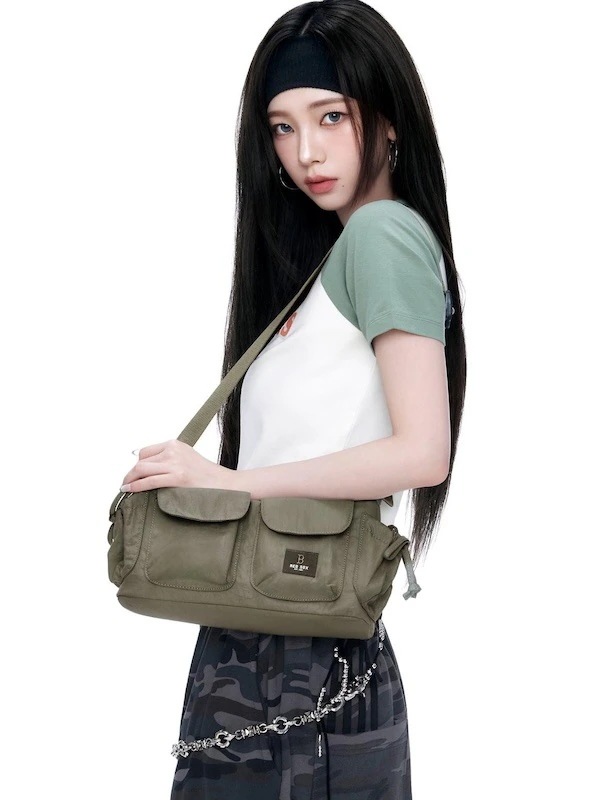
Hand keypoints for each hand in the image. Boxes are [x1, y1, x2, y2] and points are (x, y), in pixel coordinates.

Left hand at [119, 439, 233, 492]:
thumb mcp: (187, 459)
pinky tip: (130, 490)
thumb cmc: (207, 477)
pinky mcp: (178, 477)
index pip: (146, 452)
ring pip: (142, 469)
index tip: (134, 475)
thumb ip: (170, 460)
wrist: (226, 484)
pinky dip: (136, 486)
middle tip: (126, 484)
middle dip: (131, 473)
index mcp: (175, 444)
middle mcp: (174, 451)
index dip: (137, 464)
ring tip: (126, 488)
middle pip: (141, 460)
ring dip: (130, 480)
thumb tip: (149, 470)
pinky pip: (149, 481)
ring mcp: (176, 464)